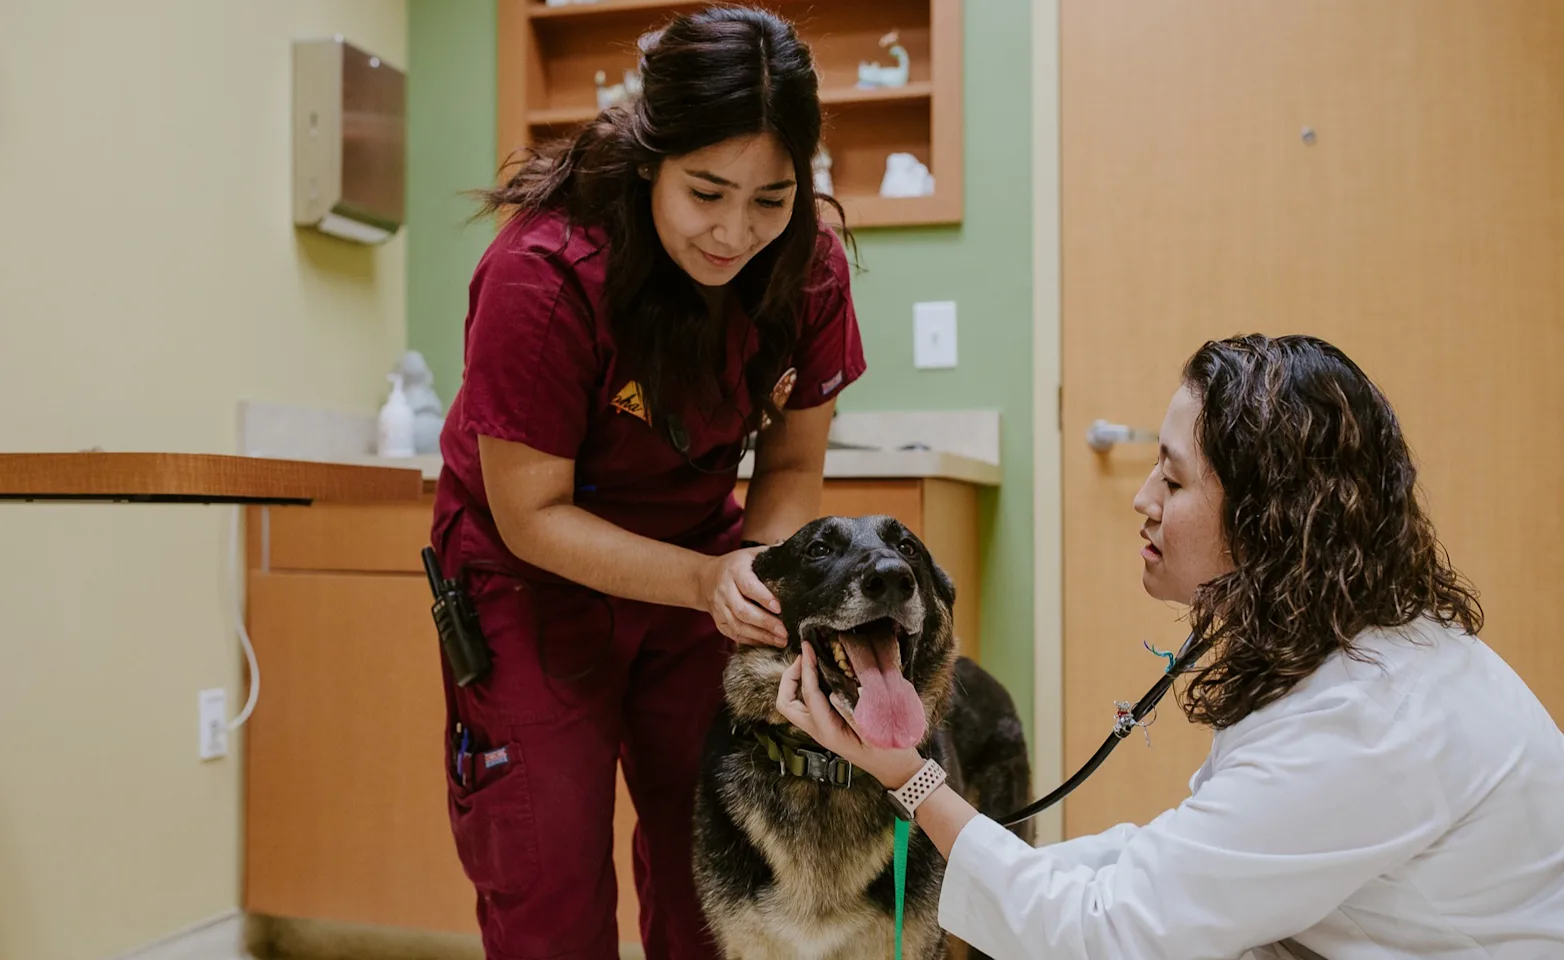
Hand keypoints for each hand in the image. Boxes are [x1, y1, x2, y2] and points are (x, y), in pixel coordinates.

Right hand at [699, 547, 786, 646]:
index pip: (749, 586)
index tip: (780, 608)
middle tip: (785, 631)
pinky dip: (752, 641)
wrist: (704, 579)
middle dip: (766, 623)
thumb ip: (771, 555)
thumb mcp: (750, 554)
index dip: (764, 598)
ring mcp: (720, 608)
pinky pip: (735, 634)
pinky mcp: (719, 622)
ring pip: (739, 626)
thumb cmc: (735, 566)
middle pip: (743, 611)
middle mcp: (724, 590)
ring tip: (781, 640)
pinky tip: (768, 642)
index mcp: (735, 571)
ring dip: (761, 636)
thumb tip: (798, 557)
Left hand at [776, 643, 923, 787]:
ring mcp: (821, 728)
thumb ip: (853, 714)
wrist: (895, 769)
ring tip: (810, 661)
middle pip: (787, 703)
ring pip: (794, 704)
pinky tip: (823, 673)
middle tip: (805, 657)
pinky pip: (808, 703)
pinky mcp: (828, 724)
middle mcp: (819, 730)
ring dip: (796, 682)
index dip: (807, 670)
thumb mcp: (875, 733)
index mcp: (828, 732)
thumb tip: (834, 694)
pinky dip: (808, 686)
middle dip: (790, 678)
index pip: (809, 696)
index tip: (809, 649)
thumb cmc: (888, 752)